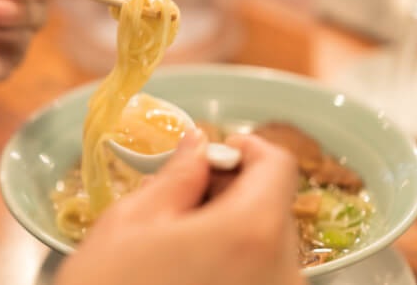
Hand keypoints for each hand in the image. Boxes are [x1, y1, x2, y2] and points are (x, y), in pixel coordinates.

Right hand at [55, 131, 305, 284]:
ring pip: (269, 241)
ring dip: (233, 223)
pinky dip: (236, 256)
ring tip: (182, 234)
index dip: (246, 148)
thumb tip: (197, 144)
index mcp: (252, 232)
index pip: (278, 166)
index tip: (214, 152)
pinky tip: (194, 264)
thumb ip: (178, 174)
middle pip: (274, 204)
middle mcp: (283, 272)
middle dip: (234, 188)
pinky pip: (263, 272)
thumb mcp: (134, 220)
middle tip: (186, 192)